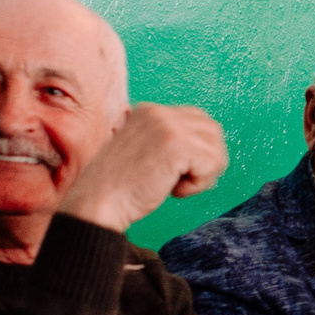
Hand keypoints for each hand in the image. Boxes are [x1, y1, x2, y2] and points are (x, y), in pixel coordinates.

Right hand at [55, 102, 227, 232]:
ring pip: (216, 149)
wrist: (98, 203)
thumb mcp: (146, 151)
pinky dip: (198, 185)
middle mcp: (159, 112)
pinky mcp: (175, 145)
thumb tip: (211, 143)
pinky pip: (212, 165)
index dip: (197, 150)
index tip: (175, 171)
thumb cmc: (121, 188)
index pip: (199, 120)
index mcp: (150, 111)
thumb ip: (171, 140)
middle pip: (214, 132)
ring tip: (172, 184)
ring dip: (201, 175)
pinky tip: (173, 190)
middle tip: (178, 181)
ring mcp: (167, 126)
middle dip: (205, 161)